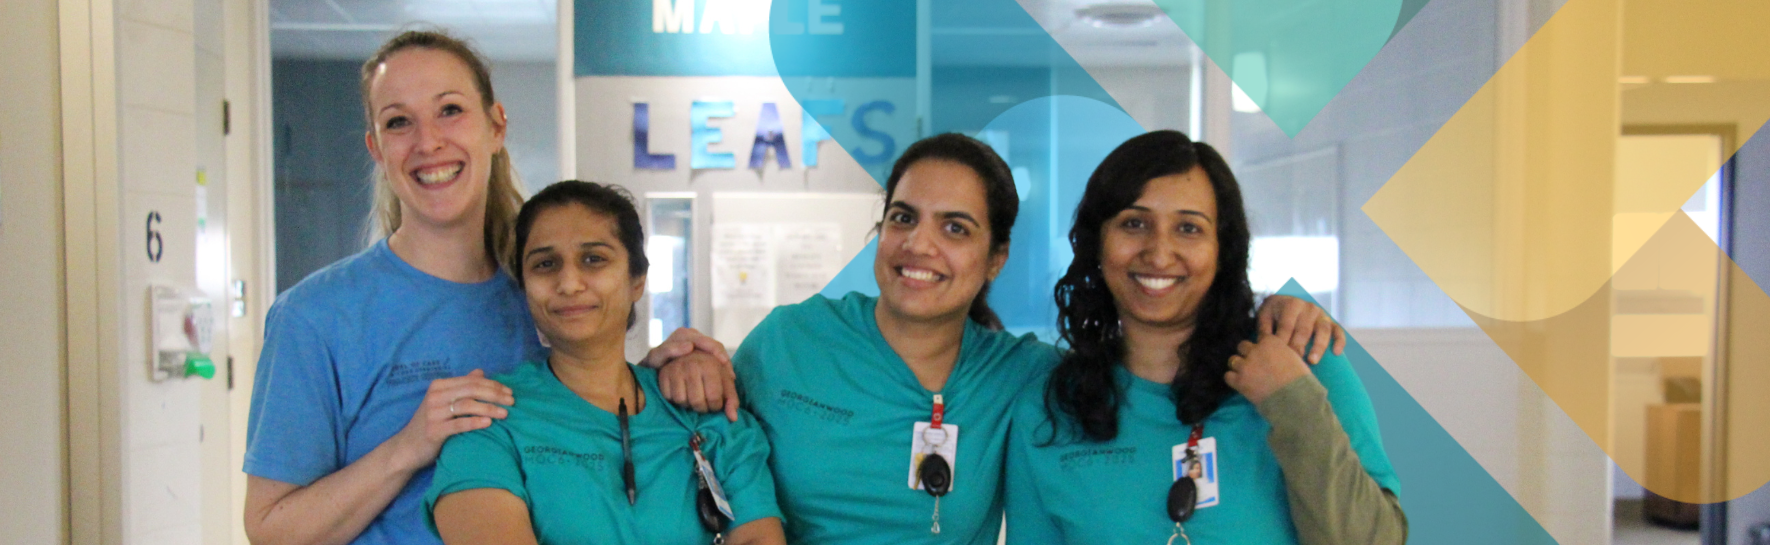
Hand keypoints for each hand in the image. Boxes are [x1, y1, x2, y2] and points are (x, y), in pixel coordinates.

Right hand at [391, 369, 514, 471]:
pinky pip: (458, 424)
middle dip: (495, 395)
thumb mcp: (444, 401)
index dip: (493, 385)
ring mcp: (433, 413)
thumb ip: (461, 386)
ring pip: (467, 405)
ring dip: (489, 408)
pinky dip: (475, 422)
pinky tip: (488, 423)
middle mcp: (435, 396)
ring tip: (505, 414)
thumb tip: (480, 372)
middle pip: (471, 390)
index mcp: (439, 386)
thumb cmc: (431, 423)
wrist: (408, 448)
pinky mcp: (434, 430)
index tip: (509, 392)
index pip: (472, 381)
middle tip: (512, 402)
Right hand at [647, 328, 739, 421]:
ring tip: (693, 396)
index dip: (716, 407)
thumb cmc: (712, 373)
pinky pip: (669, 397)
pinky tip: (683, 393)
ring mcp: (676, 368)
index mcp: (710, 364)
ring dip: (688, 404)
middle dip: (702, 408)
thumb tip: (733, 418)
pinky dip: (675, 400)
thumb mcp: (725, 383)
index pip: (714, 398)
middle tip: (704, 403)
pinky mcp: (663, 374)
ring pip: (682, 401)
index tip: (715, 403)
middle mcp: (692, 364)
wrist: (692, 357)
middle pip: (697, 402)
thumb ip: (732, 400)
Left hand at [1225, 335, 1309, 405]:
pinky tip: (1240, 384)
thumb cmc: (1301, 379)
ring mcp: (1246, 365)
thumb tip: (1277, 355)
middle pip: (1242, 346)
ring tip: (1245, 374)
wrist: (1295, 398)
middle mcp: (1256, 350)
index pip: (1259, 337)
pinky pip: (1228, 376)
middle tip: (1252, 364)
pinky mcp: (1239, 380)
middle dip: (1247, 354)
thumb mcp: (1294, 358)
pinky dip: (1233, 379)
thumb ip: (1281, 352)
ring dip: (1238, 366)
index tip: (1263, 354)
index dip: (1261, 347)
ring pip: (1233, 360)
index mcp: (1271, 342)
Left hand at [1255, 295, 1345, 363]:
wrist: (1287, 302)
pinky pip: (1338, 331)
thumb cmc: (1274, 314)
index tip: (1278, 357)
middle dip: (1299, 346)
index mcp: (1291, 304)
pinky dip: (1340, 341)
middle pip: (1304, 329)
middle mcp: (1308, 307)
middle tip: (1294, 363)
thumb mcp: (1265, 317)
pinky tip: (1337, 353)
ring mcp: (1321, 314)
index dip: (1283, 341)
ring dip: (1318, 346)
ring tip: (1312, 361)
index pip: (1287, 325)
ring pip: (1323, 330)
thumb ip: (1264, 330)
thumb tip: (1261, 347)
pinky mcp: (1332, 321)